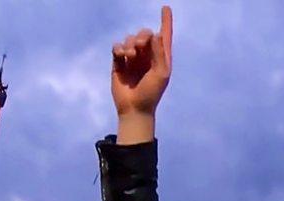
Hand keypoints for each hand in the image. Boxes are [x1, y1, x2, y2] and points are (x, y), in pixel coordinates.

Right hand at [112, 6, 172, 142]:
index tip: (166, 7)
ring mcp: (132, 59)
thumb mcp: (161, 73)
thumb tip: (156, 34)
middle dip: (142, 35)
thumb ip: (159, 53)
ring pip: (129, 39)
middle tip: (139, 46)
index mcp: (161, 57)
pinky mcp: (119, 63)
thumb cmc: (152, 93)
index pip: (164, 35)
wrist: (134, 108)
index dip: (166, 21)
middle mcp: (147, 56)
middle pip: (144, 34)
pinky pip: (117, 47)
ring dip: (129, 44)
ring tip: (130, 56)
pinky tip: (121, 56)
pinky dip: (119, 48)